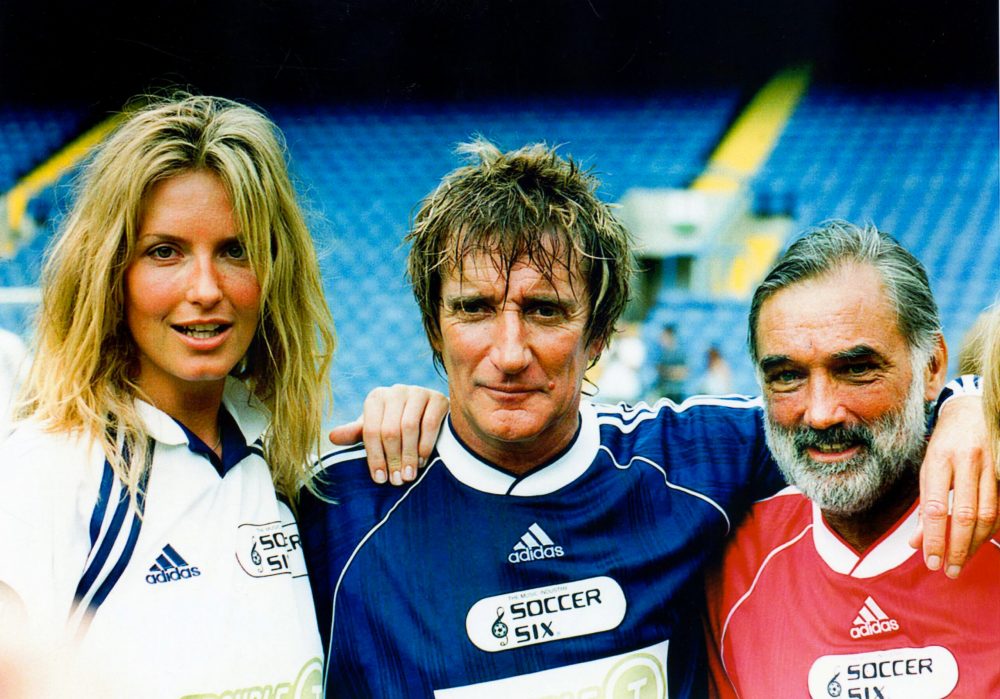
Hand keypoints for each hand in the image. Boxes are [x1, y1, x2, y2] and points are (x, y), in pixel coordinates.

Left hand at [329, 385, 448, 485]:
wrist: (428, 413)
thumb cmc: (395, 424)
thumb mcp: (375, 429)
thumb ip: (355, 434)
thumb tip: (331, 437)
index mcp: (376, 398)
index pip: (370, 430)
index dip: (374, 457)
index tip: (380, 479)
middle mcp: (395, 391)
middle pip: (390, 430)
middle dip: (392, 459)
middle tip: (397, 480)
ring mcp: (418, 392)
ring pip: (409, 427)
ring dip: (408, 455)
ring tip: (409, 475)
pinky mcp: (438, 398)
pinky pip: (430, 424)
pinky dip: (425, 445)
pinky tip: (422, 461)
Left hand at [910, 396, 998, 577]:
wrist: (970, 411)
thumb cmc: (944, 444)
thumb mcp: (927, 469)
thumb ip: (925, 505)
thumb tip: (917, 542)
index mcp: (939, 459)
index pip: (936, 508)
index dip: (933, 538)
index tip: (929, 561)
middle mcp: (966, 462)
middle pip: (965, 515)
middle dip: (957, 548)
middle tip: (949, 570)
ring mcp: (990, 465)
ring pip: (988, 514)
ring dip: (976, 543)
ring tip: (962, 561)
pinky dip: (992, 529)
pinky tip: (981, 542)